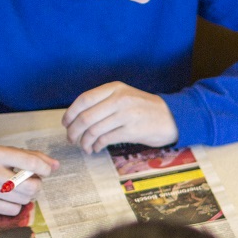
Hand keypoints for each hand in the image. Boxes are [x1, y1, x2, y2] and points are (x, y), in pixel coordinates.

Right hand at [0, 146, 57, 213]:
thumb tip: (55, 165)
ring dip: (28, 195)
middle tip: (32, 181)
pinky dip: (16, 205)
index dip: (45, 168)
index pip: (30, 162)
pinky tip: (8, 197)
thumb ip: (27, 156)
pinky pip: (13, 210)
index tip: (46, 170)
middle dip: (38, 185)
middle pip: (32, 186)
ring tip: (18, 188)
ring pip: (25, 199)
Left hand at [62, 82, 177, 153]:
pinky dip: (96, 146)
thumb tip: (78, 117)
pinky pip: (105, 140)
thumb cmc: (145, 109)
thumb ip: (104, 101)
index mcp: (114, 88)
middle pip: (85, 117)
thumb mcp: (125, 96)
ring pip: (93, 130)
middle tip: (71, 139)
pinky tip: (95, 148)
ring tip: (84, 146)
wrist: (172, 117)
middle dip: (74, 131)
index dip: (70, 113)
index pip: (83, 100)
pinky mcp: (132, 131)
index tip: (65, 123)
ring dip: (84, 141)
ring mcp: (126, 115)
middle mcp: (119, 99)